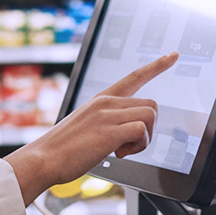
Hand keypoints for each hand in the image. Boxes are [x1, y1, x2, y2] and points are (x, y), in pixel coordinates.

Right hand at [4, 52, 178, 203]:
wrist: (42, 159)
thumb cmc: (61, 149)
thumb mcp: (85, 127)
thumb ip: (106, 123)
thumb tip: (124, 134)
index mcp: (99, 100)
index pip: (133, 77)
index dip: (156, 66)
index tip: (173, 55)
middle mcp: (104, 102)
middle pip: (151, 105)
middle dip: (147, 129)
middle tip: (127, 145)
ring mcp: (106, 114)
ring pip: (150, 116)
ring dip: (143, 138)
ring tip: (121, 149)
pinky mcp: (109, 130)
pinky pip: (142, 131)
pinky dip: (137, 147)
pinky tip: (118, 153)